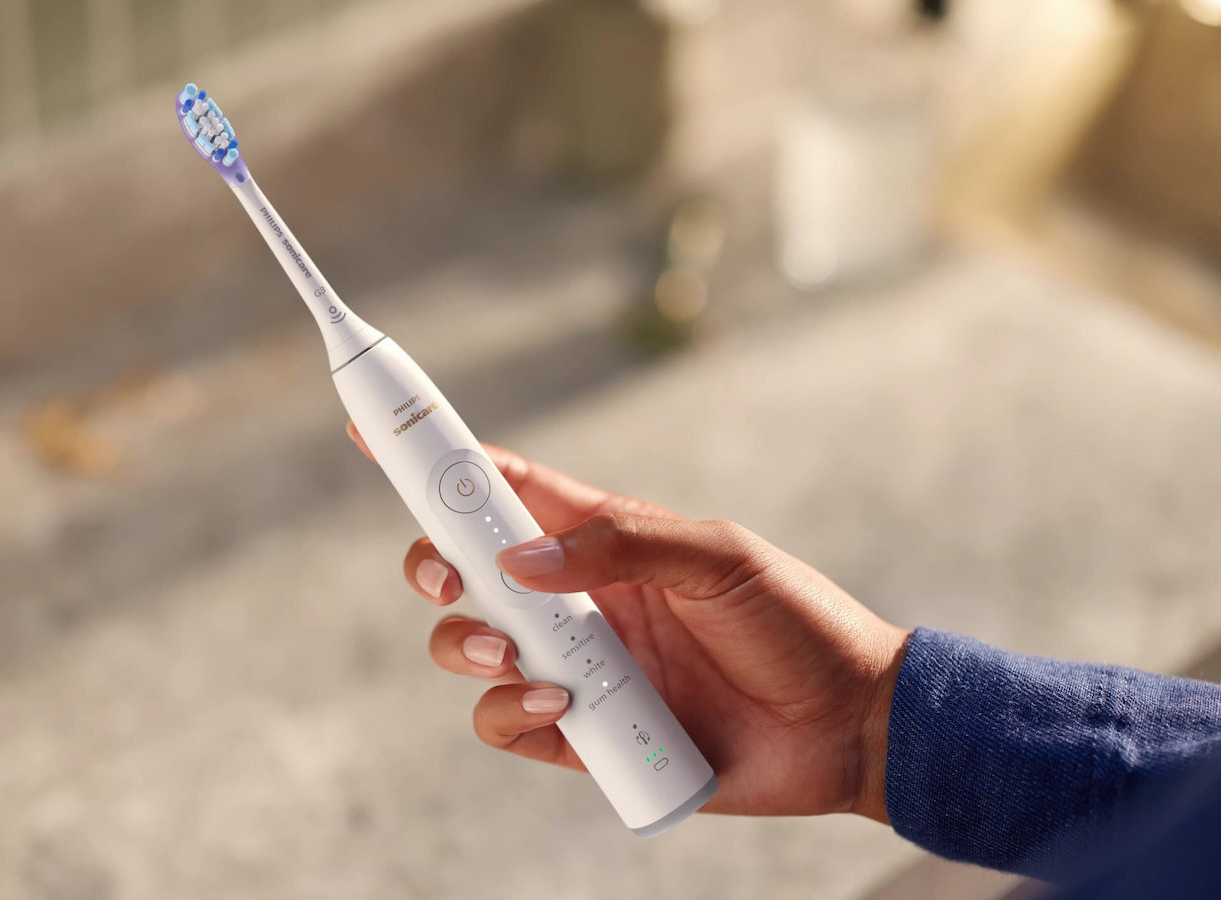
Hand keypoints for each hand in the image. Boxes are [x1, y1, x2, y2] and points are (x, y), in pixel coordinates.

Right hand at [348, 424, 910, 822]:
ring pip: (470, 648)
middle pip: (464, 570)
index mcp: (602, 538)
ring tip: (516, 652)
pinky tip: (559, 706)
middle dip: (433, 565)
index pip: (505, 489)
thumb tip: (517, 562)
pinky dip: (510, 713)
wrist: (844, 726)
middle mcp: (575, 600)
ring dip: (467, 644)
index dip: (441, 461)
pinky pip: (506, 724)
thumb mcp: (718, 559)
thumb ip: (621, 547)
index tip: (376, 428)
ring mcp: (574, 669)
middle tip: (448, 577)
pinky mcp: (579, 737)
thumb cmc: (794, 623)